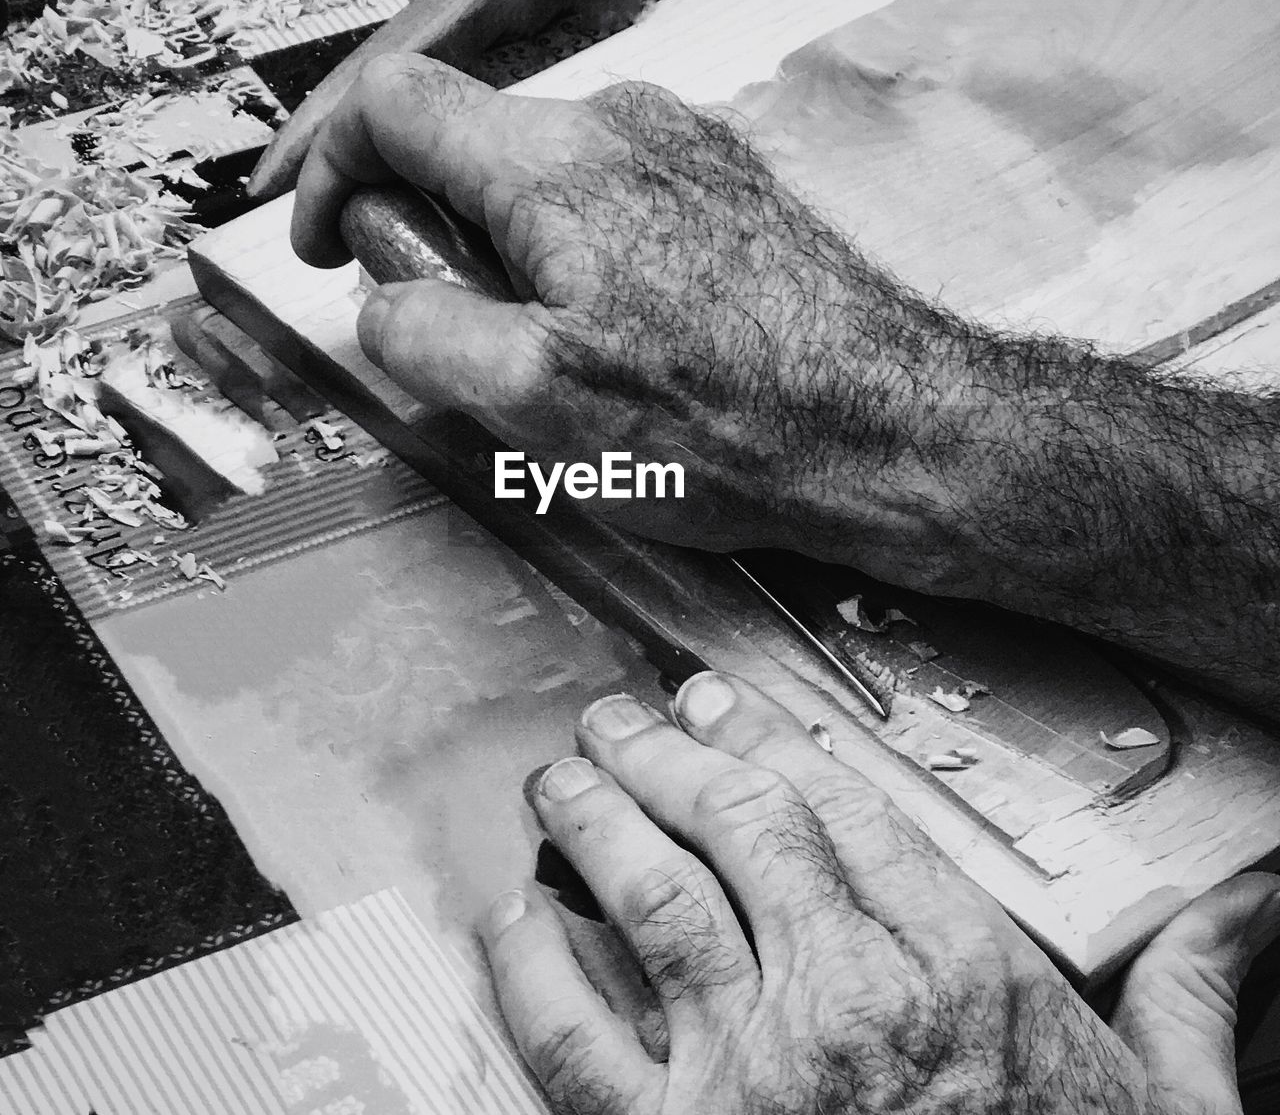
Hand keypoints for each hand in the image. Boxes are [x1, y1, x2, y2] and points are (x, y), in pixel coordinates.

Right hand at [290, 54, 964, 577]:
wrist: (893, 432)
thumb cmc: (724, 424)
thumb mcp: (535, 403)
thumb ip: (424, 336)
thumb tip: (383, 304)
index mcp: (554, 160)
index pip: (394, 102)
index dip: (332, 169)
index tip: (332, 251)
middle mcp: (622, 124)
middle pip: (471, 144)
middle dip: (432, 233)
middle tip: (455, 337)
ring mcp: (685, 150)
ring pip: (542, 181)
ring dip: (508, 257)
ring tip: (551, 360)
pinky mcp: (727, 191)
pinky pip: (611, 204)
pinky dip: (575, 260)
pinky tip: (619, 342)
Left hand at [482, 672, 1279, 1114]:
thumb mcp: (1172, 1102)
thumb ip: (1191, 988)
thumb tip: (1252, 909)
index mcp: (958, 970)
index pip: (837, 802)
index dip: (760, 734)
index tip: (711, 702)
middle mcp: (848, 1003)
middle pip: (734, 825)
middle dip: (660, 755)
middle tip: (613, 719)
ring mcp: (753, 1077)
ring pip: (651, 900)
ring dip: (594, 822)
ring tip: (560, 780)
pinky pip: (576, 1048)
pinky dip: (533, 973)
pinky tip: (514, 922)